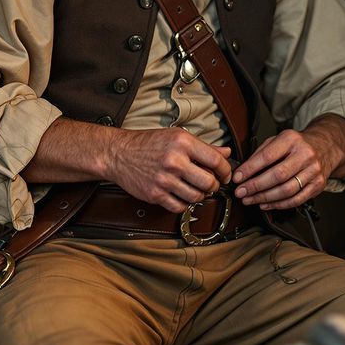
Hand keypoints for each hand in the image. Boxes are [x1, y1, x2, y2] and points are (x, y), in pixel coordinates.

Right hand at [108, 127, 232, 212]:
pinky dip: (184, 204)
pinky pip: (180, 207)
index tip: (225, 175)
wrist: (118, 153)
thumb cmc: (148, 143)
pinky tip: (181, 195)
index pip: (216, 161)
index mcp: (183, 143)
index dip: (226, 171)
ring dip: (199, 196)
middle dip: (214, 186)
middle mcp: (175, 161)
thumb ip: (204, 147)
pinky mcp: (155, 194)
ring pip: (196, 197)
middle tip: (210, 184)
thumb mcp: (177, 137)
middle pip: (209, 183)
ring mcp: (164, 180)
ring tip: (194, 188)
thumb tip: (226, 152)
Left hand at [231, 130, 331, 210]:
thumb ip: (261, 153)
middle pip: (277, 175)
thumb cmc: (296, 145)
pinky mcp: (318, 185)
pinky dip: (279, 205)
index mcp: (291, 140)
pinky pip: (296, 200)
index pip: (267, 156)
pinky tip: (266, 204)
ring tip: (251, 199)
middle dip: (255, 186)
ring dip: (265, 198)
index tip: (237, 178)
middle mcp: (305, 154)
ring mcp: (313, 171)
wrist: (325, 147)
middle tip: (241, 192)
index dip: (250, 169)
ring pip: (287, 190)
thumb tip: (243, 171)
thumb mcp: (278, 140)